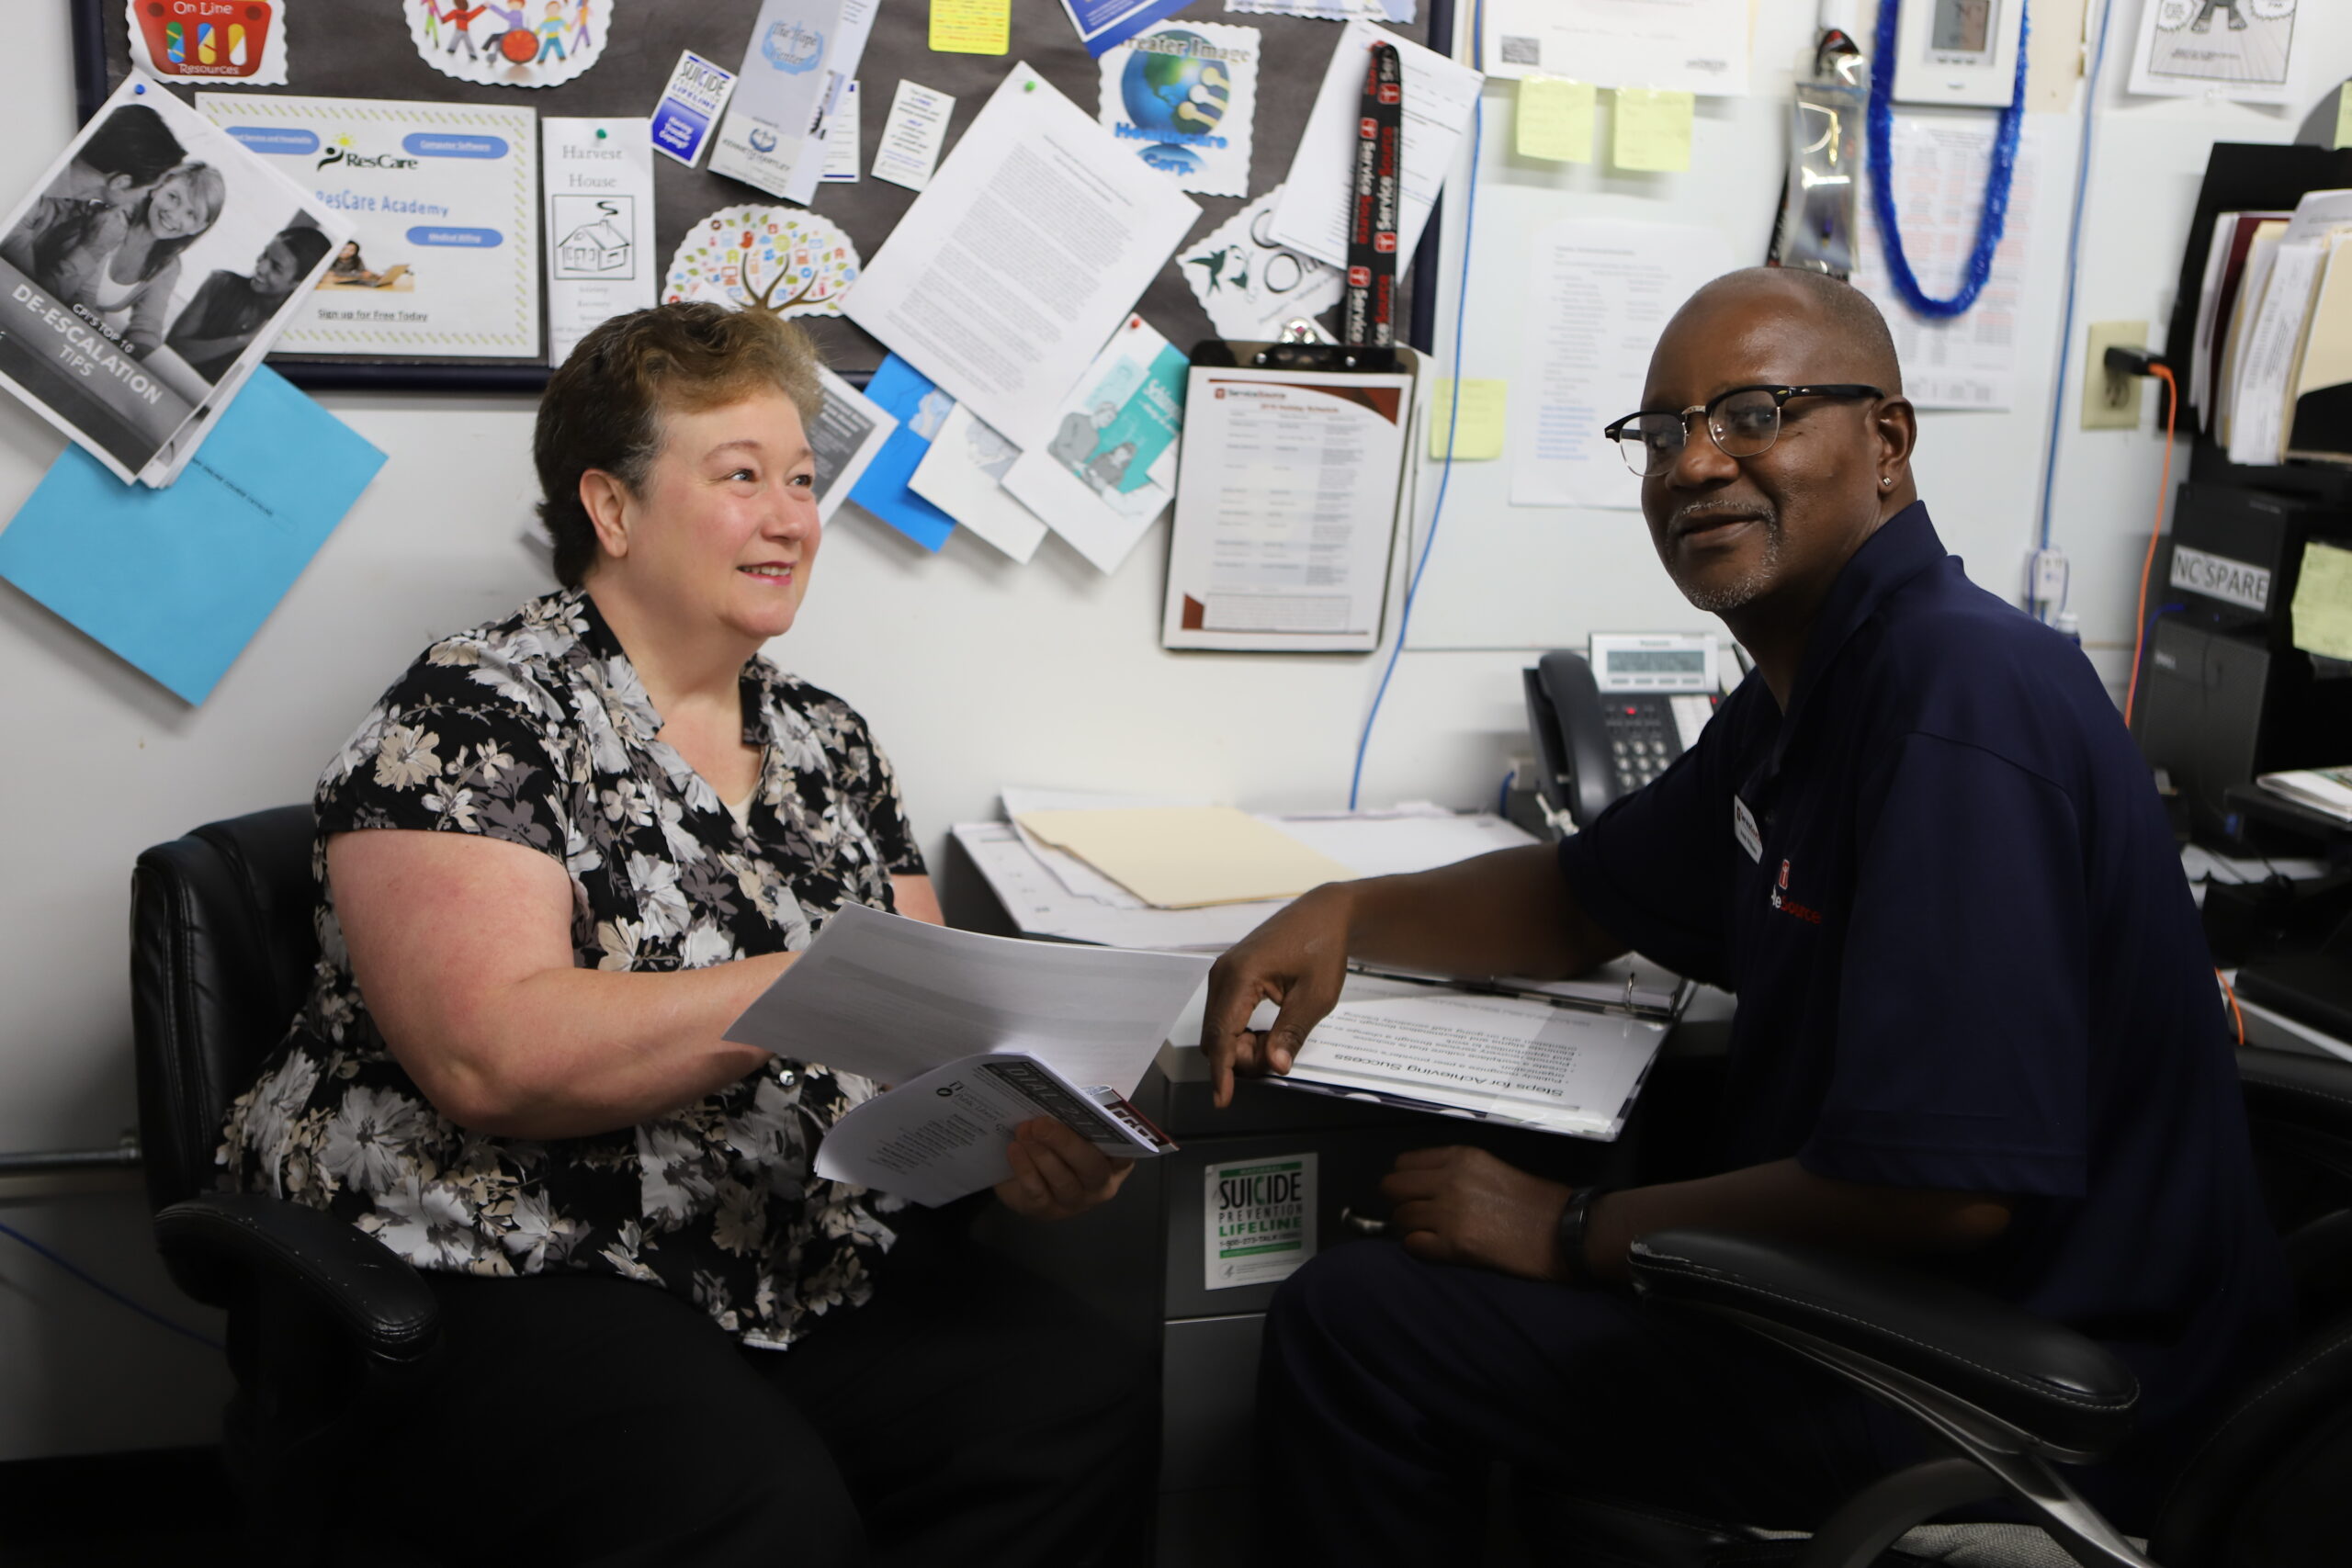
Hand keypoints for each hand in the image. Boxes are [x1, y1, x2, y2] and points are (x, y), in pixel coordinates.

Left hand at [994, 1118, 1132, 1220]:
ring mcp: (1073, 1203)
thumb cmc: (1057, 1141)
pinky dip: (1024, 1168)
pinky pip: (1036, 1192)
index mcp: (1114, 1162)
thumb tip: (1065, 1097)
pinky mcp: (1045, 1211)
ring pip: (1063, 1181)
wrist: (1022, 1173)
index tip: (1098, 1119)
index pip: (1125, 1152)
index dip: (1115, 1138)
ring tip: (1025, 1131)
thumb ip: (1077, 1115)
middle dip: (1066, 1144)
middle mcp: (1099, 1186)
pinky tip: (1014, 1148)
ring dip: (1041, 1154)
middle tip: (1042, 1123)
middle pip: (1091, 1168)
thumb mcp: (1072, 1126)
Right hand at [1199, 884, 1352, 1106]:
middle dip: (1241, 1059)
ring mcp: (1223, 974)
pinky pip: (1224, 1017)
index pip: (1221, 1035)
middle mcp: (1223, 974)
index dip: (1221, 1071)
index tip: (1222, 1099)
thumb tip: (1275, 1066)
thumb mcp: (1316, 996)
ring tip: (1279, 1039)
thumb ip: (1292, 1033)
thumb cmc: (1322, 946)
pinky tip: (1269, 1031)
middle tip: (1280, 1056)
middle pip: (1216, 1038)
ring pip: (1219, 1030)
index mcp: (1241, 975)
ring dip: (1243, 1047)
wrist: (1323, 914)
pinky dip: (1242, 1034)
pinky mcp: (1229, 977)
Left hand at [1379, 1147, 1573, 1280]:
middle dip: (1400, 1203)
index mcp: (1460, 1157)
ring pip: (1400, 1219)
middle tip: (1418, 1216)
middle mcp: (1449, 1179)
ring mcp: (1450, 1212)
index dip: (1405, 1181)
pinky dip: (1419, 1249)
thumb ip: (1455, 1173)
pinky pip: (1412, 1246)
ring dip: (1411, 1229)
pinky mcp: (1455, 1245)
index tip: (1415, 1193)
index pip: (1403, 1163)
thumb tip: (1424, 1188)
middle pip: (1391, 1188)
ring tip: (1433, 1236)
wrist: (1565, 1231)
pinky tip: (1438, 1250)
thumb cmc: (1537, 1201)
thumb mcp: (1492, 1168)